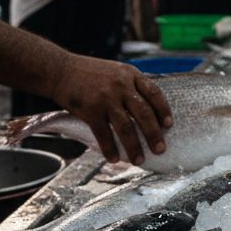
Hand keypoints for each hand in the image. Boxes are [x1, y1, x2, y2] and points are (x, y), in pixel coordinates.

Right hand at [50, 55, 172, 165]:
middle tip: (160, 149)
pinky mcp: (90, 110)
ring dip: (134, 146)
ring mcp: (105, 98)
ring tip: (139, 160)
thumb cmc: (90, 73)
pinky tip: (114, 159)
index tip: (169, 125)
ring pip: (126, 127)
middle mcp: (121, 86)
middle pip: (143, 113)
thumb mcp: (117, 71)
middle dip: (154, 134)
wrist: (60, 70)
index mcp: (131, 75)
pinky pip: (103, 134)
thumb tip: (149, 109)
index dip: (163, 110)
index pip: (154, 93)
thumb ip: (132, 85)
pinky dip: (110, 148)